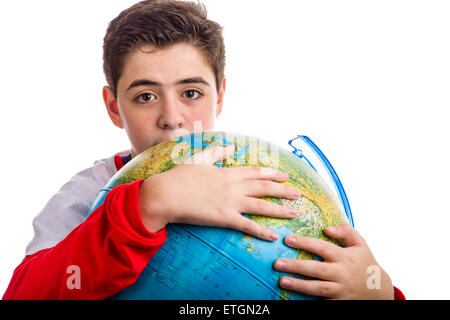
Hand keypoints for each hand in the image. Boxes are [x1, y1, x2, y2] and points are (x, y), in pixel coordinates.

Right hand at [139, 145, 300, 239]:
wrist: (166, 194)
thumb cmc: (179, 177)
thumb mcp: (198, 159)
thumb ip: (216, 152)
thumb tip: (230, 146)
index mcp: (227, 172)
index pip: (256, 172)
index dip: (273, 174)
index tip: (286, 176)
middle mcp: (233, 186)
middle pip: (264, 187)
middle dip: (283, 190)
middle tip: (298, 194)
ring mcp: (230, 202)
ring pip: (261, 205)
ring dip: (279, 209)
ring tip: (294, 212)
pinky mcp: (224, 217)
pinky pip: (247, 225)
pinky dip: (261, 231)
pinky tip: (273, 235)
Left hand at [273, 223, 394, 298]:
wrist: (379, 290)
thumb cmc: (364, 263)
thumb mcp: (360, 244)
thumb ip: (346, 231)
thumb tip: (327, 228)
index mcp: (344, 256)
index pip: (321, 247)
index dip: (304, 243)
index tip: (287, 239)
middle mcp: (342, 273)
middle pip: (316, 269)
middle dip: (296, 267)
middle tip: (277, 263)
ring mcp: (340, 289)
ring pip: (317, 288)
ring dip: (299, 285)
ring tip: (282, 281)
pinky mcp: (338, 302)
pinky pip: (323, 301)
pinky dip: (310, 300)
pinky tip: (294, 297)